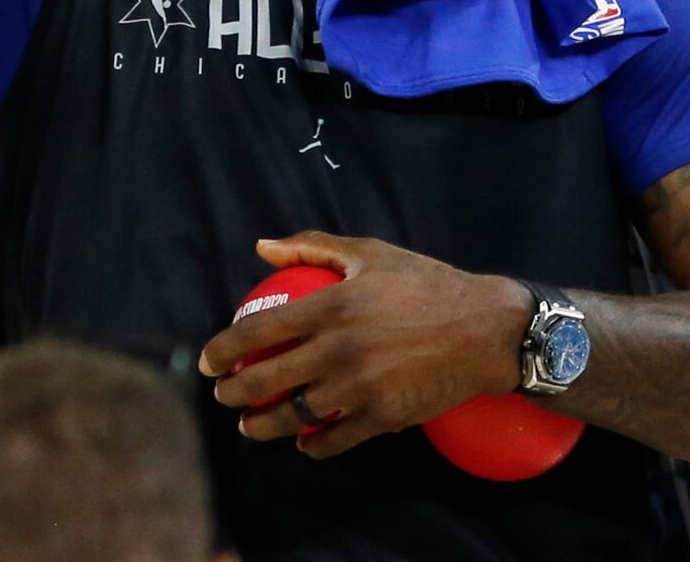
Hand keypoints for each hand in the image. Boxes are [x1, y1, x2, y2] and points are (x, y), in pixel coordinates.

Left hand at [199, 231, 528, 458]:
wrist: (483, 330)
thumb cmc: (425, 283)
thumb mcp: (370, 252)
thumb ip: (312, 245)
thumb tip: (263, 247)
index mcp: (330, 305)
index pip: (257, 332)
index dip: (223, 349)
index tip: (206, 360)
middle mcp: (337, 350)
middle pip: (265, 380)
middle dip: (233, 393)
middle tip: (223, 395)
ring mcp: (358, 388)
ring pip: (292, 416)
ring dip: (262, 425)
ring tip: (251, 424)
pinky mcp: (380, 418)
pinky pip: (332, 440)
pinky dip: (311, 444)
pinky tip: (303, 440)